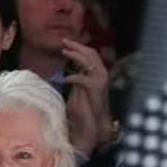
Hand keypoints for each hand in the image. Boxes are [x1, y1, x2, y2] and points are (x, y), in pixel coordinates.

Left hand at [62, 40, 109, 154]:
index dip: (79, 48)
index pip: (90, 55)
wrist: (93, 124)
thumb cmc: (84, 109)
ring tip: (64, 52)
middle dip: (77, 46)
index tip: (66, 43)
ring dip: (76, 56)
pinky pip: (84, 79)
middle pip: (91, 54)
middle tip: (64, 42)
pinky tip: (65, 78)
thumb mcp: (78, 91)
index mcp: (98, 74)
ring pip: (90, 62)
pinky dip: (73, 77)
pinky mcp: (96, 90)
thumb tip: (68, 72)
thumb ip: (76, 80)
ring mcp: (100, 82)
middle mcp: (102, 75)